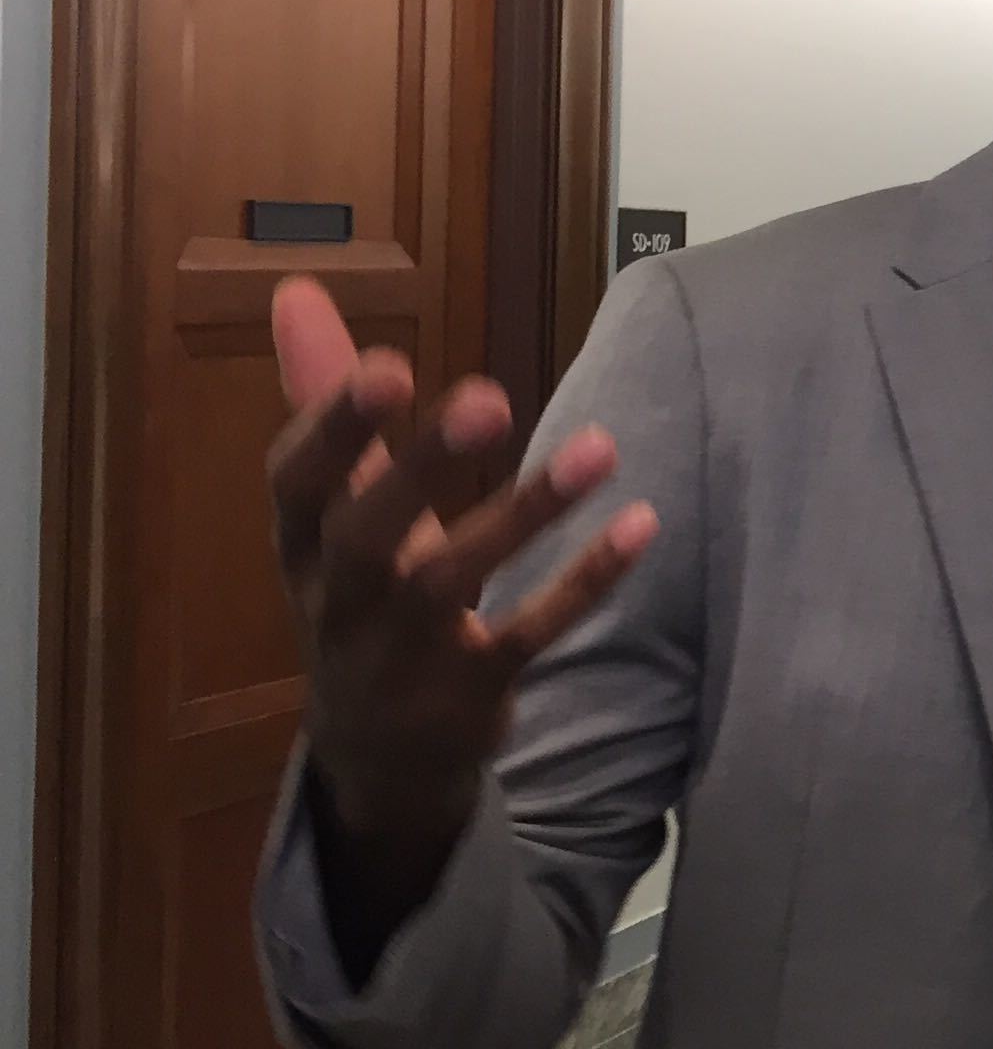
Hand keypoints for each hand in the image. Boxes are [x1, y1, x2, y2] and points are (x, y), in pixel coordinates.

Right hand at [266, 277, 655, 867]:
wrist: (375, 758)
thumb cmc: (359, 597)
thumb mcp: (331, 512)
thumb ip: (327, 403)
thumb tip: (298, 290)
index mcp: (303, 546)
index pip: (295, 482)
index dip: (333, 427)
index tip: (387, 363)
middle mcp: (341, 600)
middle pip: (368, 531)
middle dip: (423, 465)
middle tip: (488, 397)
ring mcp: (404, 654)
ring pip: (454, 582)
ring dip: (527, 511)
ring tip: (601, 446)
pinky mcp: (470, 693)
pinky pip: (530, 636)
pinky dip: (583, 584)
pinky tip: (641, 524)